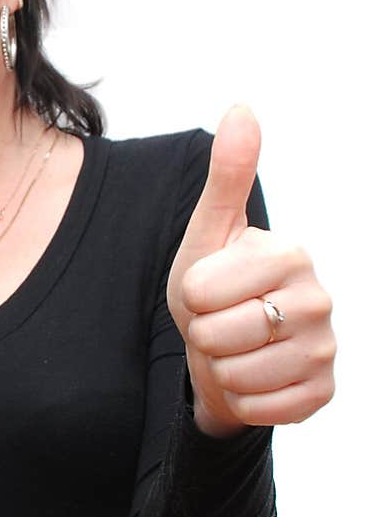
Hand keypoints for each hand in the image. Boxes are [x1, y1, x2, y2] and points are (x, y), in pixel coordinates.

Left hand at [166, 106, 335, 437]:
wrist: (226, 352)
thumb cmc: (215, 287)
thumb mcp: (209, 233)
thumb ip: (227, 175)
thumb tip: (242, 108)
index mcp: (292, 254)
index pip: (201, 291)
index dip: (191, 296)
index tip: (209, 290)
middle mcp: (320, 299)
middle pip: (219, 335)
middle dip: (205, 335)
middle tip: (221, 323)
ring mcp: (325, 350)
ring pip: (236, 375)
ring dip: (222, 369)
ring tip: (235, 350)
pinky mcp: (320, 394)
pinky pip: (259, 409)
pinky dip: (242, 401)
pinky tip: (253, 378)